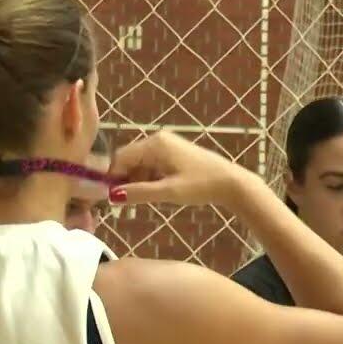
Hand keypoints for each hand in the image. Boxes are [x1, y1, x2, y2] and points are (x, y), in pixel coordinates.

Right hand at [107, 130, 255, 207]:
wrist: (232, 183)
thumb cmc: (202, 186)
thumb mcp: (169, 191)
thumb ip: (139, 192)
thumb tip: (112, 196)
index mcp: (155, 144)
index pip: (120, 158)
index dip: (112, 177)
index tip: (110, 198)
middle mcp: (158, 140)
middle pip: (130, 160)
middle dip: (127, 181)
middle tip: (127, 204)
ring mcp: (167, 146)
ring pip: (141, 165)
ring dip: (139, 182)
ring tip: (147, 199)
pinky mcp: (175, 154)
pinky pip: (153, 166)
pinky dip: (151, 179)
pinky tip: (159, 192)